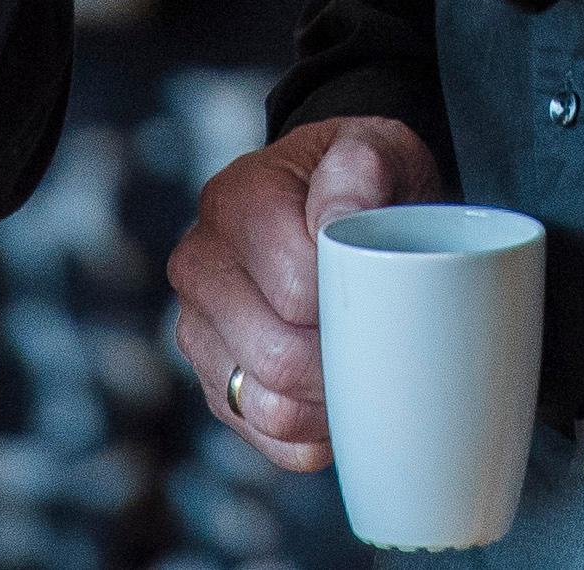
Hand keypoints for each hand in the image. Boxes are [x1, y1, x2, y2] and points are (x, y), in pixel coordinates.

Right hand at [168, 114, 444, 470]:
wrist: (338, 205)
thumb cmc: (363, 180)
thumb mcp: (375, 147)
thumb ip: (361, 166)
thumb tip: (333, 223)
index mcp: (234, 201)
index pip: (295, 286)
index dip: (352, 302)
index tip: (384, 289)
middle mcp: (199, 265)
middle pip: (278, 356)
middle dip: (343, 360)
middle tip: (384, 340)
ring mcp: (199, 328)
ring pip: (266, 407)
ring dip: (328, 404)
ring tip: (363, 370)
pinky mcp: (214, 379)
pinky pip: (265, 437)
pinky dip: (311, 434)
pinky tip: (338, 400)